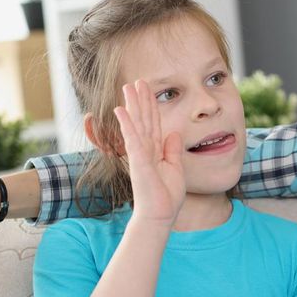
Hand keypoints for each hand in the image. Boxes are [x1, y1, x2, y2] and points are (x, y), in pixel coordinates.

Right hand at [114, 80, 185, 225]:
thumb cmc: (166, 196)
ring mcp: (140, 155)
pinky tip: (121, 110)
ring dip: (132, 105)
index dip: (151, 106)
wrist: (160, 215)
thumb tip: (174, 133)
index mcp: (154, 151)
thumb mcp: (175, 168)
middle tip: (136, 81)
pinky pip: (131, 139)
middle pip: (143, 119)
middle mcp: (145, 150)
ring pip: (136, 124)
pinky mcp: (138, 161)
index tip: (148, 89)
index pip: (153, 123)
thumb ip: (173, 150)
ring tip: (128, 87)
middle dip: (140, 100)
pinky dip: (127, 124)